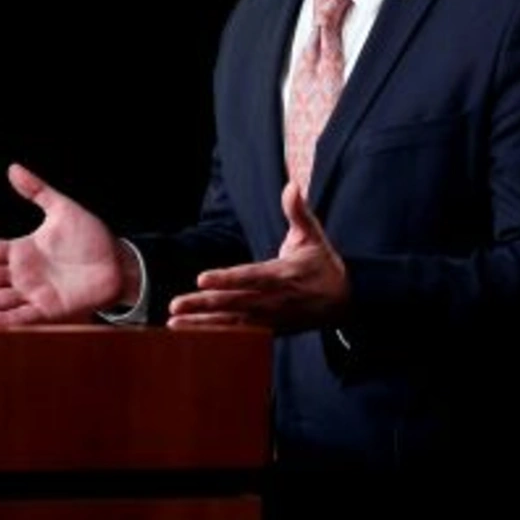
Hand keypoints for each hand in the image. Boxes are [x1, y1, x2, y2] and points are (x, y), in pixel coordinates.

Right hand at [0, 164, 127, 326]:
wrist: (119, 263)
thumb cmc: (92, 239)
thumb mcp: (63, 209)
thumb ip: (38, 190)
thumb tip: (14, 169)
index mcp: (23, 250)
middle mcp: (24, 273)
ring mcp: (34, 292)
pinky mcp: (49, 308)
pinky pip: (22, 315)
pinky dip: (3, 318)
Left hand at [169, 181, 347, 332]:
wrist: (345, 301)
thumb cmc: (323, 264)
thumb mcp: (313, 235)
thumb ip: (298, 212)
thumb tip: (292, 185)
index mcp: (283, 273)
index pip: (250, 276)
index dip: (227, 279)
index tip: (202, 279)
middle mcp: (275, 298)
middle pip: (235, 301)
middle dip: (204, 304)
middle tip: (176, 303)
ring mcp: (271, 317)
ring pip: (232, 321)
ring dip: (202, 323)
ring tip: (174, 322)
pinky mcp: (269, 329)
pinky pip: (238, 334)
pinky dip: (215, 335)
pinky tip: (191, 333)